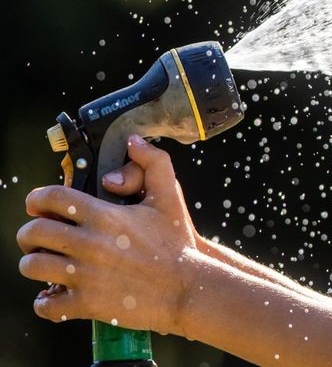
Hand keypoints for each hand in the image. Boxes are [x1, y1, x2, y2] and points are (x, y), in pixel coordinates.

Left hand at [16, 134, 202, 333]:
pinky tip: (54, 295)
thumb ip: (153, 163)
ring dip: (34, 264)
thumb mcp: (170, 198)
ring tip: (46, 264)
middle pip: (33, 232)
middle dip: (29, 233)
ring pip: (33, 266)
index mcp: (105, 216)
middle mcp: (90, 244)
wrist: (189, 288)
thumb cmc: (178, 243)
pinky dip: (44, 302)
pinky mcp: (86, 304)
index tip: (37, 205)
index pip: (52, 197)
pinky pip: (46, 305)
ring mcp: (86, 276)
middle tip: (38, 238)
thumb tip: (133, 141)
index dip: (37, 198)